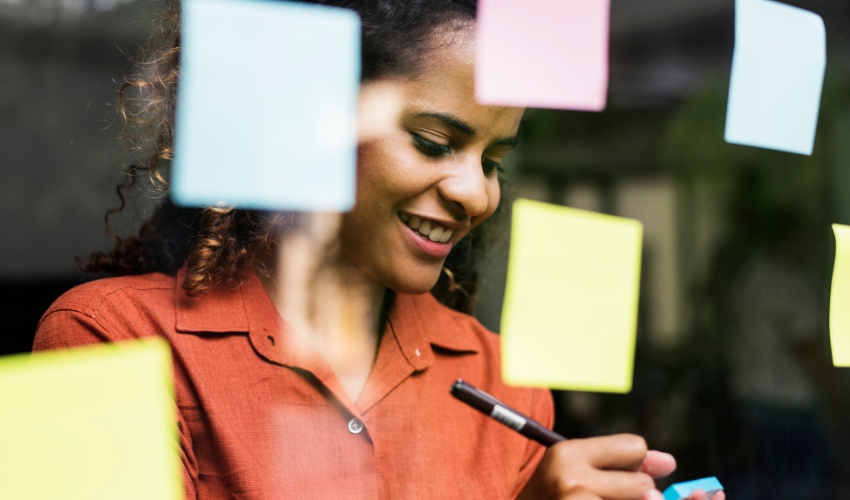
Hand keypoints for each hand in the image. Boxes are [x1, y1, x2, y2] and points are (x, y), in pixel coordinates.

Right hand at [517, 435, 724, 499]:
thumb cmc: (552, 497)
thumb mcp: (575, 471)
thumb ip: (621, 461)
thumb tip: (670, 463)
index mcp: (566, 454)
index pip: (635, 447)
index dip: (633, 465)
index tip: (616, 478)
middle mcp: (571, 480)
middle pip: (643, 484)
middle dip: (633, 496)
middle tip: (600, 496)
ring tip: (597, 499)